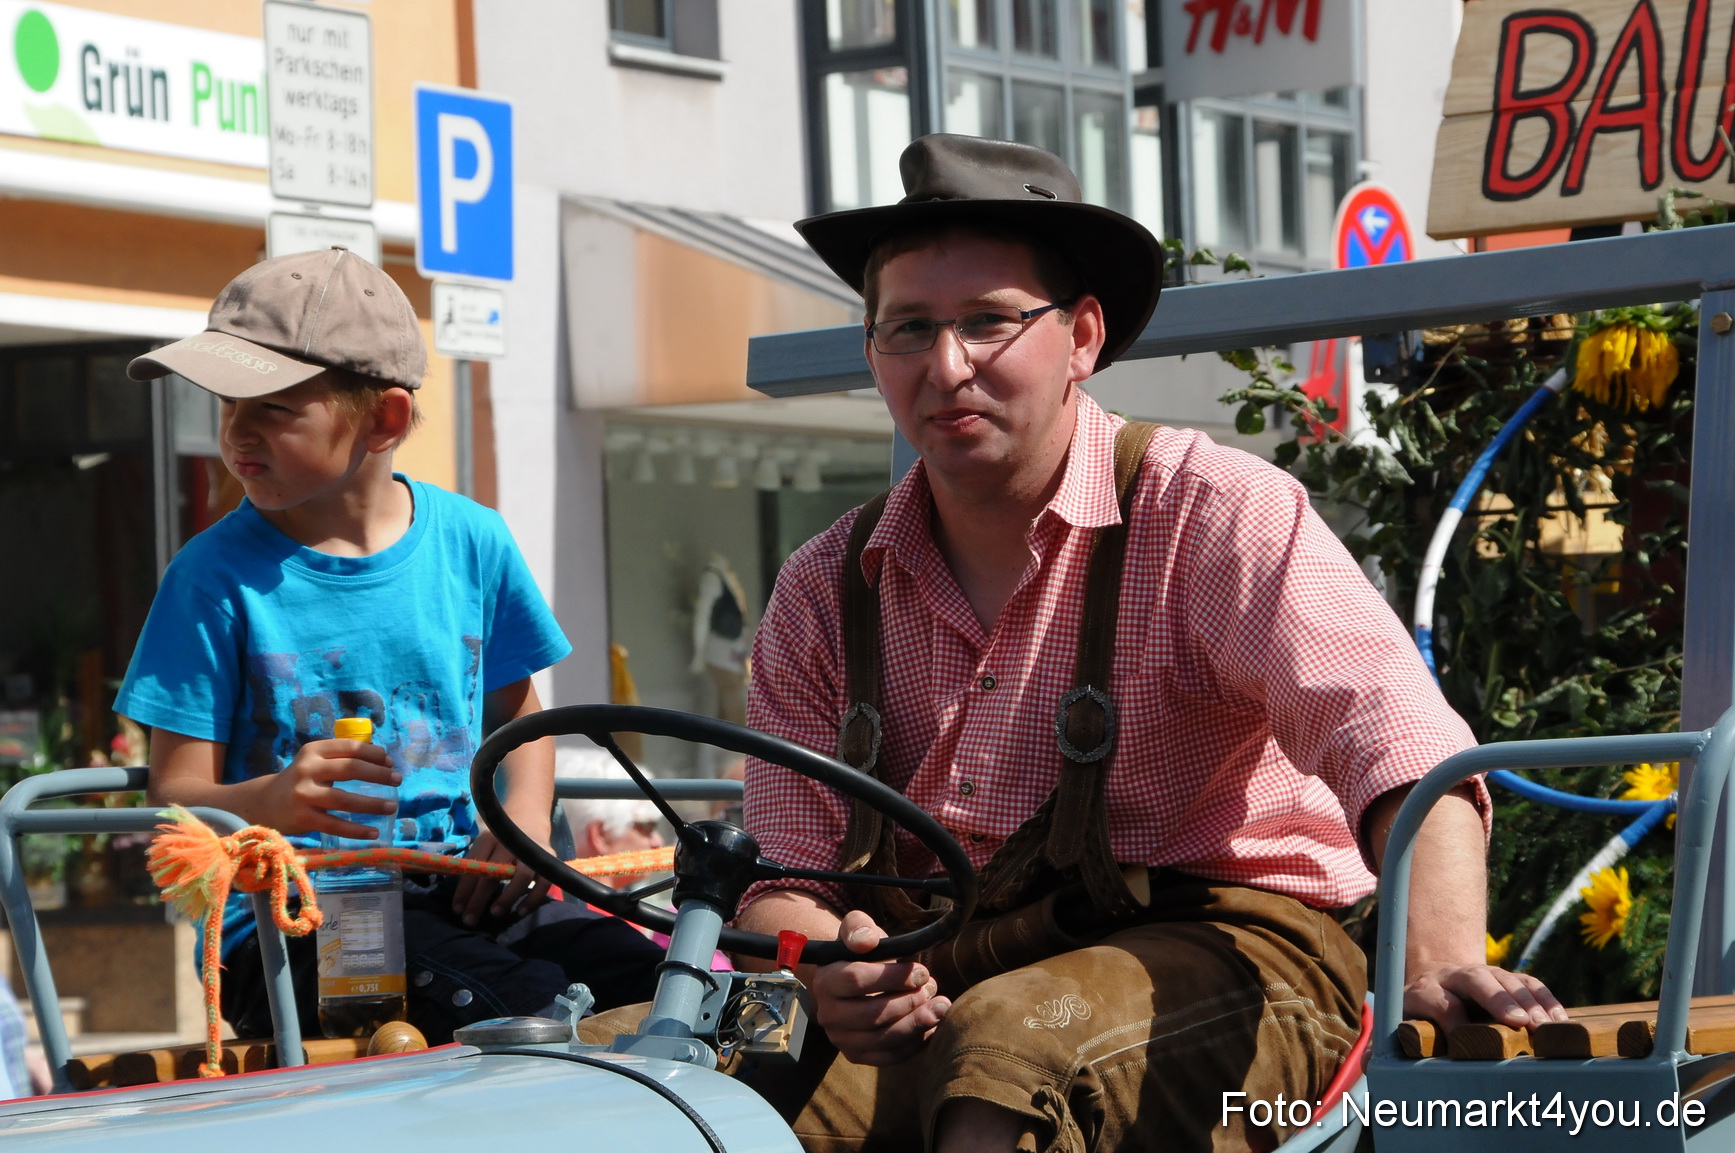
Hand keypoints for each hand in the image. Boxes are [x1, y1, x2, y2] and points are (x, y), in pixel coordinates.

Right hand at [256, 738, 399, 838]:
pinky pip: (335, 825)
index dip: (373, 753)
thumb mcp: (314, 762)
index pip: (350, 747)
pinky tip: (373, 832)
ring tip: (392, 806)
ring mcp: (304, 795)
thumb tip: (383, 761)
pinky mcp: (303, 818)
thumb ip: (340, 758)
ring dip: (373, 804)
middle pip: (351, 769)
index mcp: (313, 751)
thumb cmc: (301, 780)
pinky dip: (357, 830)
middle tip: (398, 780)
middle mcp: (307, 770)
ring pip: (345, 799)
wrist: (264, 803)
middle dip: (379, 774)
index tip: (390, 761)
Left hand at [453, 827, 550, 927]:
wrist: (528, 821)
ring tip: (494, 913)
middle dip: (479, 899)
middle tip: (470, 920)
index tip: (457, 910)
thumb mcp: (483, 847)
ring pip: (521, 876)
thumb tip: (459, 900)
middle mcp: (509, 844)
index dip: (463, 890)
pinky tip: (520, 912)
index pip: (473, 867)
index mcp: (488, 839)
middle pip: (493, 873)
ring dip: (507, 897)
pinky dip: (532, 899)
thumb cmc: (499, 843)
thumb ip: (474, 867)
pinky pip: (543, 883)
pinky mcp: (548, 861)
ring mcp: (530, 852)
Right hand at [810, 910, 949, 1065]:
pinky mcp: (857, 1055)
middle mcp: (828, 1014)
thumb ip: (859, 927)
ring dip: (916, 1024)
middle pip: (871, 1015)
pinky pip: (887, 1057)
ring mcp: (841, 1038)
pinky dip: (914, 1044)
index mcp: (826, 980)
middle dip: (909, 1002)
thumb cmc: (860, 951)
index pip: (856, 980)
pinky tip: (932, 1027)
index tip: (920, 971)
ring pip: (882, 1040)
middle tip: (932, 988)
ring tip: (940, 1007)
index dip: (892, 977)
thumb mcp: (857, 929)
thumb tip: (866, 940)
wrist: (851, 978)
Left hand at [1403, 963, 1567, 1034]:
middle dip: (1497, 999)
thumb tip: (1378, 1068)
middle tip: (1519, 1023)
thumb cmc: (1419, 1015)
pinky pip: (1528, 981)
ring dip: (1529, 1002)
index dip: (1451, 1018)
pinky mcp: (1506, 977)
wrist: (1435, 978)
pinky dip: (1545, 998)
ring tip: (1547, 1026)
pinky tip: (1560, 1019)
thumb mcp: (1400, 1024)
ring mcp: (1483, 973)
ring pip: (1506, 979)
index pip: (1437, 1001)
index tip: (1464, 1040)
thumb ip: (1390, 1044)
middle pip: (1476, 980)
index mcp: (1424, 990)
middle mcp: (1454, 976)